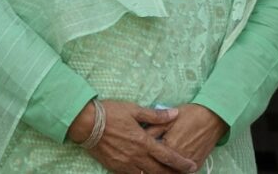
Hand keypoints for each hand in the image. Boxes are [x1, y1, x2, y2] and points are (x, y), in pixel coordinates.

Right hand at [67, 100, 196, 173]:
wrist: (85, 123)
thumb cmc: (111, 113)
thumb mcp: (135, 110)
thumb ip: (156, 115)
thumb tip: (175, 114)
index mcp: (143, 142)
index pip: (167, 156)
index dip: (181, 163)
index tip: (192, 166)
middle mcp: (135, 156)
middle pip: (158, 171)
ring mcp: (124, 164)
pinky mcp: (114, 167)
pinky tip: (146, 173)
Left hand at [145, 103, 228, 170]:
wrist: (214, 116)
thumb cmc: (191, 114)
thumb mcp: (169, 120)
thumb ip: (152, 130)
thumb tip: (137, 139)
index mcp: (168, 147)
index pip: (149, 161)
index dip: (141, 164)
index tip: (135, 162)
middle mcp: (178, 159)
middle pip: (159, 171)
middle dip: (149, 170)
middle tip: (144, 168)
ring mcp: (188, 164)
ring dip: (163, 172)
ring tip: (155, 168)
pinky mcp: (197, 165)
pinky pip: (182, 173)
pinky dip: (175, 172)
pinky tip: (169, 169)